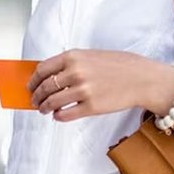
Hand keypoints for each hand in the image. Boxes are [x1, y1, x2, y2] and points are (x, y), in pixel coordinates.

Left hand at [28, 48, 171, 121]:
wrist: (143, 79)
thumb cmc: (120, 66)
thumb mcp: (92, 56)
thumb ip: (71, 63)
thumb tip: (49, 76)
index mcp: (74, 57)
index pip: (42, 69)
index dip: (33, 80)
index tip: (31, 86)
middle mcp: (76, 72)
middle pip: (45, 88)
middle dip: (36, 96)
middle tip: (35, 101)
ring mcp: (83, 91)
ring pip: (52, 103)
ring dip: (44, 108)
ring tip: (44, 110)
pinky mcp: (91, 107)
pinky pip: (65, 115)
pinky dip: (58, 117)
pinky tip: (59, 116)